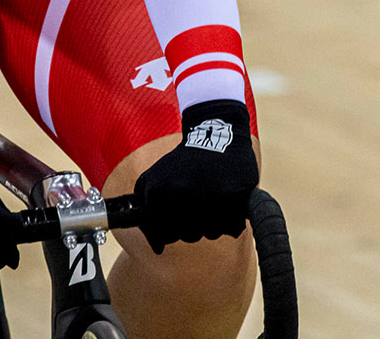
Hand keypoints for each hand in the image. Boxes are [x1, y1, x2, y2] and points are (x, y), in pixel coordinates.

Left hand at [132, 100, 258, 251]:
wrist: (217, 133)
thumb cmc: (184, 161)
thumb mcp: (153, 177)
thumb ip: (144, 207)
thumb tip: (156, 246)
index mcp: (161, 194)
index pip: (162, 235)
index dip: (167, 230)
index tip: (173, 218)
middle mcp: (184, 199)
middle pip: (187, 236)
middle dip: (189, 224)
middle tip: (194, 201)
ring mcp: (211, 201)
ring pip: (209, 234)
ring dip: (210, 222)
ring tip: (209, 197)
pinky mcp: (236, 200)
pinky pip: (230, 228)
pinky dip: (229, 220)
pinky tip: (224, 200)